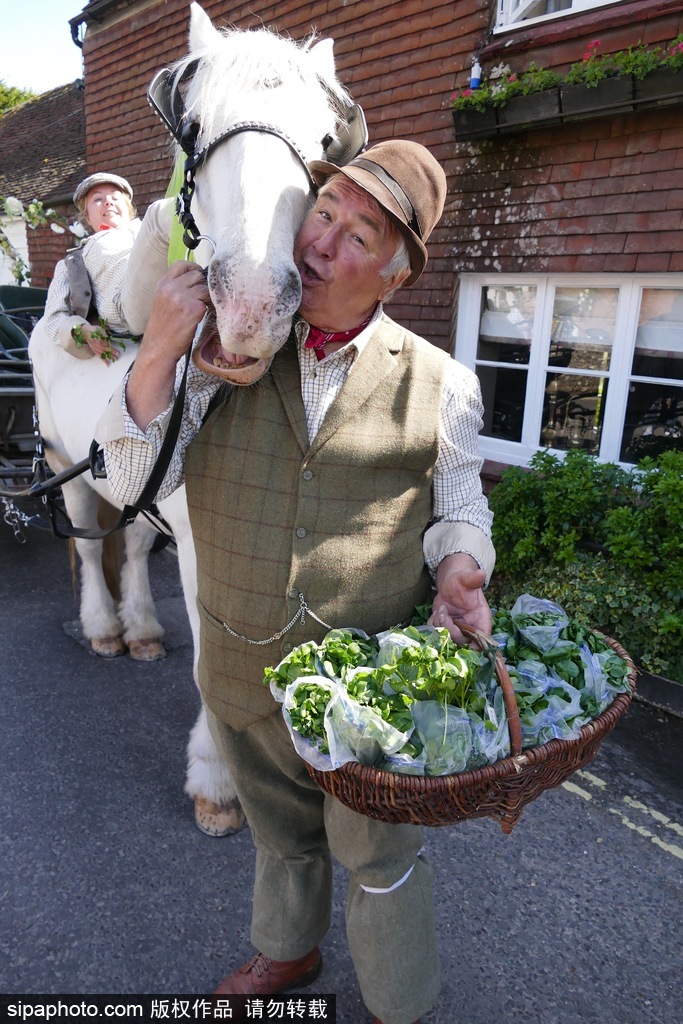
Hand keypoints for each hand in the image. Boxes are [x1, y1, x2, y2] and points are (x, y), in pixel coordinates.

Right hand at [82, 325, 119, 363]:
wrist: (85, 333)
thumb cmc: (93, 330)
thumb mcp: (98, 329)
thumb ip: (102, 333)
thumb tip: (106, 337)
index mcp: (96, 338)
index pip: (103, 343)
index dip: (109, 345)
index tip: (112, 345)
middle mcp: (95, 345)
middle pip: (104, 349)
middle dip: (111, 352)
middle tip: (118, 354)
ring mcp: (95, 349)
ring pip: (103, 353)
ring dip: (109, 357)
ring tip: (115, 359)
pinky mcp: (95, 351)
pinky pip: (99, 356)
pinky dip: (104, 360)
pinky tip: (108, 364)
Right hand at [126, 261, 209, 430]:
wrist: (159, 349)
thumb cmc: (163, 329)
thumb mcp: (162, 302)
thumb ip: (175, 288)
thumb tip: (198, 279)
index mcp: (162, 284)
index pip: (183, 264)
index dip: (194, 269)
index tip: (198, 279)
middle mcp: (170, 288)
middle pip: (197, 275)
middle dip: (202, 286)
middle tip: (201, 300)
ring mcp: (182, 298)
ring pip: (205, 288)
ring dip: (207, 298)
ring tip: (201, 310)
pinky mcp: (193, 310)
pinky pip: (208, 302)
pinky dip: (208, 309)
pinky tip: (202, 317)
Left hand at [428, 552, 491, 642]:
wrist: (451, 582)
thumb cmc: (462, 580)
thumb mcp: (467, 579)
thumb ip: (474, 579)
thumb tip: (481, 573)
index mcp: (481, 619)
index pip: (483, 638)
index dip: (476, 645)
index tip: (466, 643)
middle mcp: (470, 627)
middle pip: (462, 641)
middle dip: (450, 630)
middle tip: (443, 615)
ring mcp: (457, 629)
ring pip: (448, 639)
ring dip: (440, 626)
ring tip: (440, 610)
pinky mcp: (445, 628)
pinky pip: (437, 633)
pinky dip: (434, 624)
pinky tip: (437, 612)